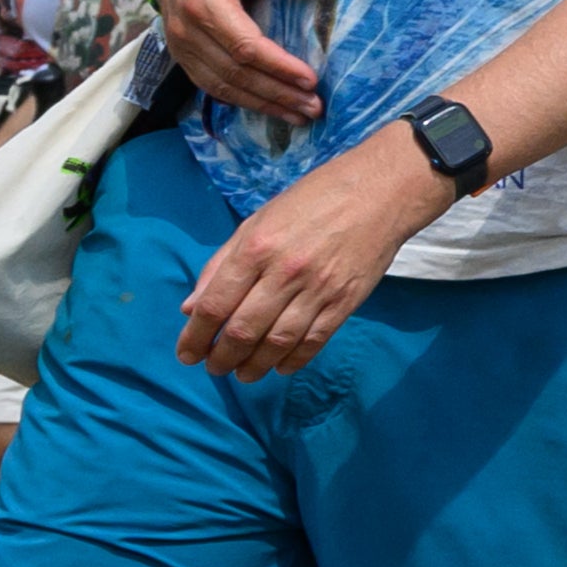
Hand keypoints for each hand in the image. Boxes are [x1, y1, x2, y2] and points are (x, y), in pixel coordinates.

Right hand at [157, 0, 327, 117]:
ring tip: (298, 115)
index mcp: (205, 4)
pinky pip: (209, 85)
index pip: (245, 46)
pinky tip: (267, 107)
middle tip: (314, 107)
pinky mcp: (181, 54)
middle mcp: (188, 31)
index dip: (279, 67)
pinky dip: (239, 100)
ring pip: (221, 86)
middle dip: (277, 94)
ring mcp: (180, 46)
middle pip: (236, 73)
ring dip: (262, 104)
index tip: (311, 79)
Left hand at [176, 138, 438, 377]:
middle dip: (221, 357)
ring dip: (254, 366)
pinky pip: (314, 341)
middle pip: (243, 330)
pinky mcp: (346, 301)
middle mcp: (284, 272)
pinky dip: (293, 361)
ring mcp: (318, 290)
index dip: (195, 336)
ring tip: (243, 374)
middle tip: (214, 367)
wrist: (380, 192)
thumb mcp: (256, 221)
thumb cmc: (312, 200)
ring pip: (277, 343)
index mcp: (256, 248)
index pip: (215, 305)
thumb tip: (192, 307)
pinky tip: (280, 367)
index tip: (186, 354)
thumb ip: (221, 264)